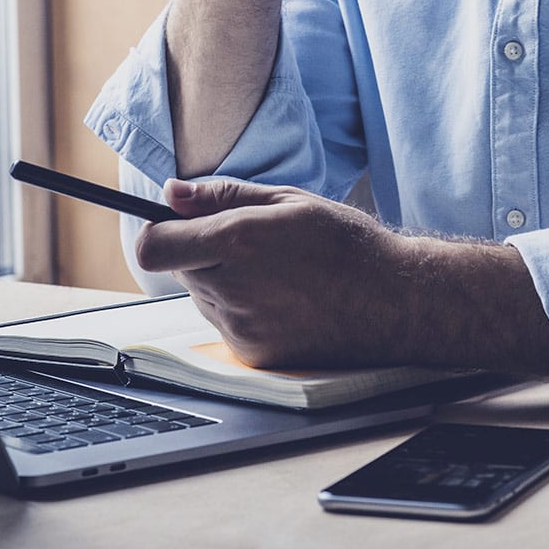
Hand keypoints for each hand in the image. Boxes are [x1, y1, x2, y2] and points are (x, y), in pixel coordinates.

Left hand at [134, 177, 548, 377]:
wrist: (395, 303)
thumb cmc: (347, 245)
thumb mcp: (288, 201)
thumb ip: (222, 196)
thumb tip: (172, 194)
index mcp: (238, 242)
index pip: (154, 246)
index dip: (157, 231)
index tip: (174, 222)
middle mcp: (232, 289)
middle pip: (180, 268)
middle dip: (201, 250)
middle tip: (251, 242)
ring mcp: (241, 328)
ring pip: (202, 296)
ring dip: (222, 280)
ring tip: (277, 272)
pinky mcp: (254, 354)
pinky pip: (226, 323)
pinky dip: (242, 308)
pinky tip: (284, 299)